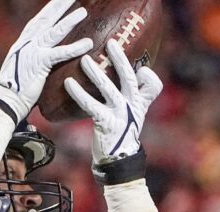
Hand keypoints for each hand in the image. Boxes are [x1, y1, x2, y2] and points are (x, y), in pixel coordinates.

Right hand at [0, 0, 92, 122]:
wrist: (5, 101)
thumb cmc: (14, 89)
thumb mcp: (22, 68)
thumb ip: (32, 58)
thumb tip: (43, 56)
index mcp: (23, 43)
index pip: (38, 21)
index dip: (49, 10)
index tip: (59, 1)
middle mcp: (27, 43)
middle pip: (46, 19)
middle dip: (59, 6)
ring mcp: (32, 51)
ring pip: (54, 32)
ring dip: (69, 20)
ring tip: (84, 12)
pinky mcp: (39, 63)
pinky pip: (60, 53)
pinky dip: (74, 48)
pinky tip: (87, 43)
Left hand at [64, 39, 163, 163]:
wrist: (118, 161)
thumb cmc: (123, 135)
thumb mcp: (135, 115)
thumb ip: (139, 96)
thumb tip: (139, 74)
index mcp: (140, 103)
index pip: (151, 83)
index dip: (146, 73)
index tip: (138, 66)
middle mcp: (132, 106)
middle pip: (128, 78)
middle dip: (120, 59)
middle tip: (111, 43)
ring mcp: (120, 114)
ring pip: (108, 87)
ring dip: (95, 72)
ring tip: (84, 59)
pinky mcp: (105, 123)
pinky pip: (90, 104)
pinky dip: (78, 92)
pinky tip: (68, 83)